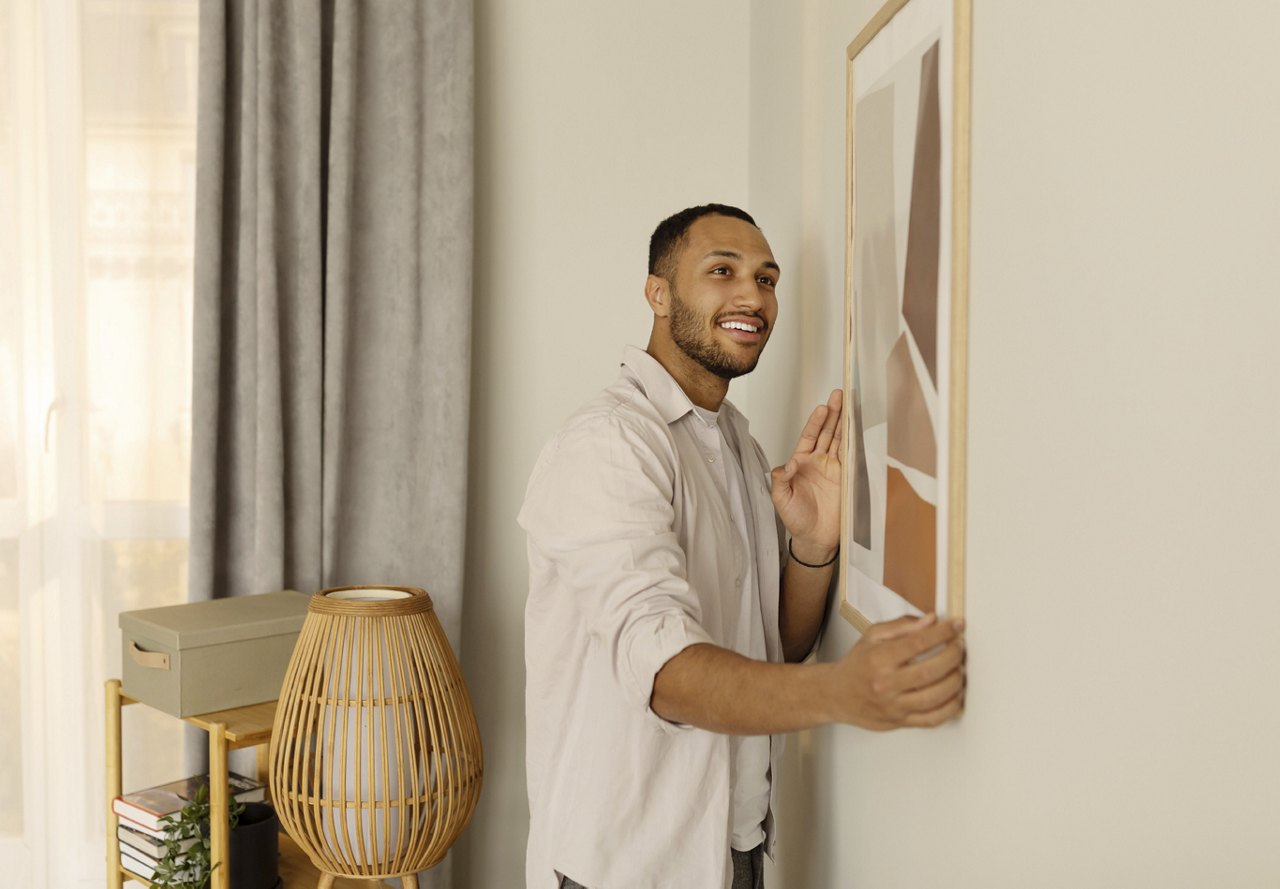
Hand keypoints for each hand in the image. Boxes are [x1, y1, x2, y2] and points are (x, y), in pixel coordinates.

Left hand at [771, 388, 842, 560]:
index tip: (822, 407)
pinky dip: (854, 442)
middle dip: (833, 413)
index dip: (816, 421)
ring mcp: (833, 469)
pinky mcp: (845, 478)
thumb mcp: (780, 499)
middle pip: (827, 432)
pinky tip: (857, 429)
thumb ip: (780, 480)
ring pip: (840, 440)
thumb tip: (785, 465)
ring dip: (844, 423)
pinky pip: (850, 456)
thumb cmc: (795, 519)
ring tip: (850, 405)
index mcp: (800, 463)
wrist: (814, 538)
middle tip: (839, 394)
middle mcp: (818, 462)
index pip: (809, 436)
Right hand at [828, 614, 965, 729]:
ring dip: (955, 681)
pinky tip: (956, 695)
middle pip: (930, 671)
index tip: (956, 625)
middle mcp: (885, 684)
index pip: (918, 643)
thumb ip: (902, 626)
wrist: (836, 695)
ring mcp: (893, 706)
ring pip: (934, 697)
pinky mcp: (900, 722)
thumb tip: (931, 620)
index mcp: (878, 658)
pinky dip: (951, 708)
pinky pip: (932, 719)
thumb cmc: (857, 665)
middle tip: (960, 647)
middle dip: (953, 656)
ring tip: (960, 669)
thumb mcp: (872, 636)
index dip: (943, 633)